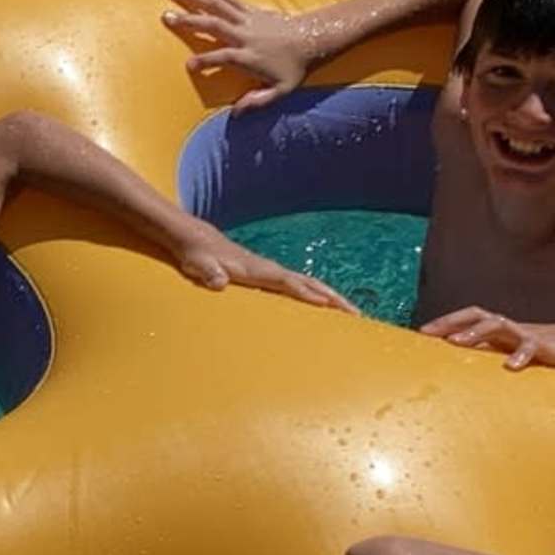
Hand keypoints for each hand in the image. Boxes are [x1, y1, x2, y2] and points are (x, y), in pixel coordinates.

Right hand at [161, 0, 323, 105]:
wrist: (311, 39)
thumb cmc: (293, 68)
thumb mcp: (280, 91)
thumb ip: (257, 102)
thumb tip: (236, 113)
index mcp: (249, 56)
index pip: (223, 57)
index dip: (205, 61)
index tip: (188, 66)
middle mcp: (245, 35)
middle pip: (214, 24)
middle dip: (188, 20)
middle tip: (165, 16)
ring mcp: (247, 18)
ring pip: (217, 3)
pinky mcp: (249, 9)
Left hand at [172, 222, 351, 309]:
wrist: (198, 240)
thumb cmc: (198, 256)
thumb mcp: (199, 266)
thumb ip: (209, 274)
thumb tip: (218, 282)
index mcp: (258, 271)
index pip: (288, 283)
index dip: (306, 293)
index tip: (327, 304)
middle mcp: (270, 270)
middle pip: (308, 283)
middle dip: (333, 298)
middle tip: (356, 314)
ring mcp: (272, 272)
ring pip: (309, 284)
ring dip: (331, 297)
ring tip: (351, 312)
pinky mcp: (270, 276)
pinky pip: (300, 287)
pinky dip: (317, 295)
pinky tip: (325, 306)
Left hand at [425, 307, 554, 373]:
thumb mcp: (523, 355)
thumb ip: (502, 357)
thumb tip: (474, 367)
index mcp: (508, 331)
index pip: (473, 318)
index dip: (448, 322)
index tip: (422, 333)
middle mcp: (515, 329)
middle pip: (479, 315)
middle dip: (451, 322)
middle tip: (427, 333)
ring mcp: (532, 335)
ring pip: (500, 326)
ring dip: (476, 333)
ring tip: (457, 344)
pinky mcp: (550, 347)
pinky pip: (533, 348)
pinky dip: (520, 356)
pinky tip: (510, 367)